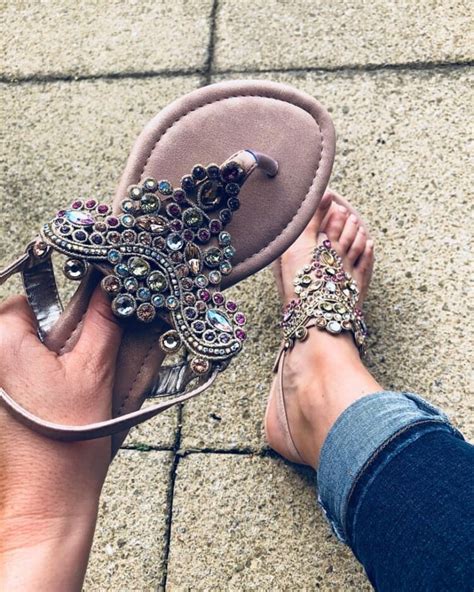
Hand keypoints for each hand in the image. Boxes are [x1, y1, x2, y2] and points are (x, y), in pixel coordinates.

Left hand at [0, 288, 121, 590]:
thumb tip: (110, 288)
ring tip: (64, 392)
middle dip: (54, 339)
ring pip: (22, 351)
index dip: (63, 314)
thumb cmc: (64, 444)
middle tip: (75, 368)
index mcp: (0, 341)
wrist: (46, 500)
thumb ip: (103, 320)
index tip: (81, 331)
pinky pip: (16, 374)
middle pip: (24, 326)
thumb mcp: (94, 370)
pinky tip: (53, 403)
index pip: (32, 300)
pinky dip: (36, 380)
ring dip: (47, 361)